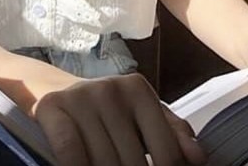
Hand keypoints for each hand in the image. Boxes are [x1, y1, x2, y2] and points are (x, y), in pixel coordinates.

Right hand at [32, 73, 206, 165]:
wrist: (50, 88)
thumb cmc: (105, 112)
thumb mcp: (141, 116)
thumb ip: (172, 134)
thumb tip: (197, 158)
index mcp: (139, 91)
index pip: (168, 155)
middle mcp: (111, 90)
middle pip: (134, 165)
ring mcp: (81, 98)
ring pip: (104, 164)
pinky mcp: (53, 108)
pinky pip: (71, 154)